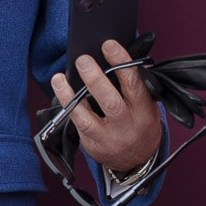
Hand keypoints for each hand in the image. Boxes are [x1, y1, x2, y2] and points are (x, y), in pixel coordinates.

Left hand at [50, 39, 159, 174]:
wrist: (137, 160)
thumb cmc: (140, 124)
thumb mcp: (146, 106)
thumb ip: (133, 87)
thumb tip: (113, 59)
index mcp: (143, 110)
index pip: (133, 83)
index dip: (120, 62)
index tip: (108, 45)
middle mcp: (126, 125)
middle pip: (110, 102)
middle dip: (95, 79)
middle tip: (83, 60)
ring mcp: (108, 138)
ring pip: (86, 118)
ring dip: (70, 96)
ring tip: (59, 78)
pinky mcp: (92, 145)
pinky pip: (77, 125)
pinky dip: (67, 107)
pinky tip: (60, 93)